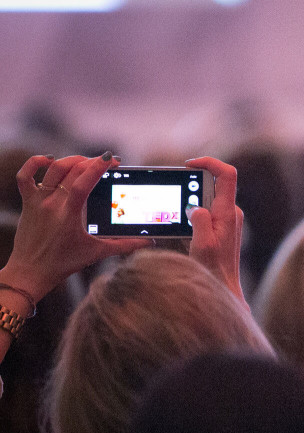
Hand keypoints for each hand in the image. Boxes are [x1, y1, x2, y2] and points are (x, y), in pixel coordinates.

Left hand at [0, 155, 150, 302]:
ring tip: (87, 161)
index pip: (83, 183)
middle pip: (72, 171)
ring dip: (72, 160)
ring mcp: (37, 201)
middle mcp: (51, 204)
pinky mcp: (27, 202)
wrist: (31, 272)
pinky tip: (49, 160)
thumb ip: (125, 245)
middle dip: (93, 162)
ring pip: (53, 169)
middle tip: (108, 162)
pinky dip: (35, 163)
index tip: (111, 159)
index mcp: (69, 215)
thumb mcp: (97, 253)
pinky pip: (25, 176)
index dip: (98, 167)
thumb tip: (149, 242)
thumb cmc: (63, 264)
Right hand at [183, 157, 244, 302]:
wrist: (224, 286)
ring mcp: (228, 219)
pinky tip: (185, 226)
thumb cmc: (214, 269)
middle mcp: (231, 212)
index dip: (210, 162)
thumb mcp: (202, 245)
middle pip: (215, 183)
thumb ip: (199, 221)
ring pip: (209, 197)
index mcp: (228, 213)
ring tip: (180, 218)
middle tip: (177, 198)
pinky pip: (209, 209)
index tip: (189, 164)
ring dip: (192, 199)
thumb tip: (195, 207)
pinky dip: (195, 210)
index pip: (227, 175)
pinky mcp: (223, 226)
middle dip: (194, 184)